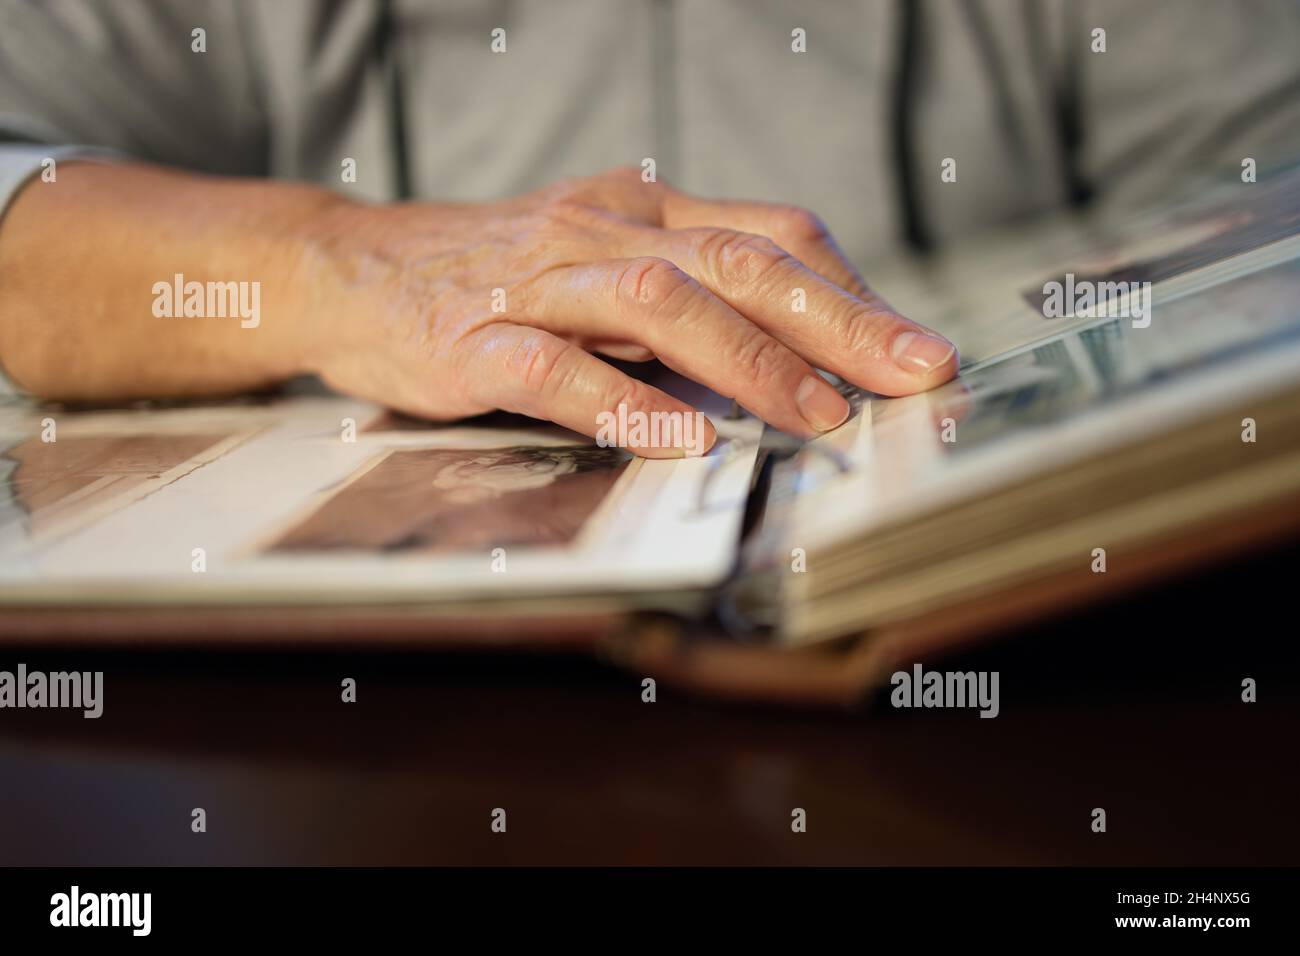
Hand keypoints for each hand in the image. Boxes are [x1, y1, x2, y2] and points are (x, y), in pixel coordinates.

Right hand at [300, 167, 957, 456]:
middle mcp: (599, 231)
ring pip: (658, 301)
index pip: (767, 234)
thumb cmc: (491, 275)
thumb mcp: (600, 257)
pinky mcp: (472, 340)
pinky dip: (623, 403)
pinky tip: (681, 441)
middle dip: (835, 321)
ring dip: (747, 359)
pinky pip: (554, 368)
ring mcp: (536, 282)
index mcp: (639, 210)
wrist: (348, 267)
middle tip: (911, 374)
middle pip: (736, 261)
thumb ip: (682, 288)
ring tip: (815, 413)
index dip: (848, 290)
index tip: (911, 346)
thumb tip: (789, 346)